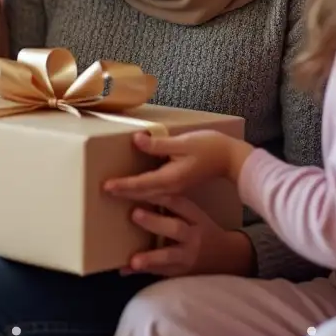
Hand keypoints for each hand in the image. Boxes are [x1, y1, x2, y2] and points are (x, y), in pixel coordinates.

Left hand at [104, 129, 249, 201]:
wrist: (233, 159)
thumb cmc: (211, 148)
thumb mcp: (184, 143)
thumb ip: (159, 145)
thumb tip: (137, 140)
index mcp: (171, 178)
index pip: (142, 183)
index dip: (123, 185)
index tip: (107, 186)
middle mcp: (172, 187)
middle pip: (142, 193)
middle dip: (123, 193)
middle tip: (103, 192)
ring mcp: (176, 188)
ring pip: (149, 195)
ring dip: (132, 195)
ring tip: (116, 193)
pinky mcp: (178, 185)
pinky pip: (157, 194)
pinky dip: (144, 193)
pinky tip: (137, 192)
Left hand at [121, 195, 250, 276]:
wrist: (228, 258)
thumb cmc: (203, 231)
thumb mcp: (196, 216)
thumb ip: (174, 208)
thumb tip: (141, 192)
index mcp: (196, 218)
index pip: (179, 204)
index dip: (160, 196)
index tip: (140, 187)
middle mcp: (193, 237)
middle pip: (176, 229)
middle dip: (155, 222)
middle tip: (134, 214)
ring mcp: (187, 257)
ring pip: (170, 257)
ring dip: (151, 258)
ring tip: (134, 260)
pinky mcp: (181, 273)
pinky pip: (161, 273)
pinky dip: (143, 271)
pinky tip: (126, 270)